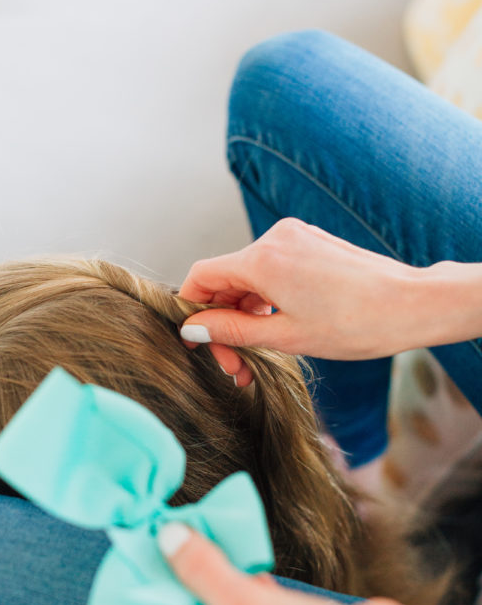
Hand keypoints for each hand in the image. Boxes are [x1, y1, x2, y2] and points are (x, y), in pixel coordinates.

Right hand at [177, 218, 426, 378]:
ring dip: (245, 316)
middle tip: (234, 366)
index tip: (197, 343)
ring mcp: (295, 238)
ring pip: (249, 278)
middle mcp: (275, 239)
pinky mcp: (312, 244)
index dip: (191, 311)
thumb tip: (194, 329)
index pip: (201, 277)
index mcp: (263, 258)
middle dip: (223, 323)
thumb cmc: (357, 323)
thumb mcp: (285, 336)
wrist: (412, 305)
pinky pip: (273, 271)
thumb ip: (232, 331)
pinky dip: (266, 301)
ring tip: (255, 359)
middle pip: (225, 280)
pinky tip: (275, 331)